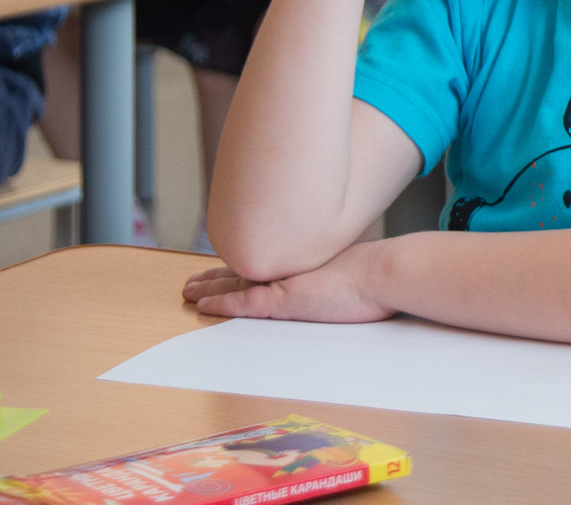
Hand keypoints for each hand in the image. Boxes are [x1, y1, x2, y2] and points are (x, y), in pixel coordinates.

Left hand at [183, 245, 394, 322]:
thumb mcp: (354, 273)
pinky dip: (220, 306)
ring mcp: (283, 285)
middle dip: (215, 277)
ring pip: (234, 286)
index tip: (224, 266)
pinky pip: (240, 304)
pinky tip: (202, 307)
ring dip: (208, 290)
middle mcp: (288, 270)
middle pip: (242, 272)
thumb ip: (339, 277)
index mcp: (303, 265)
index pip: (264, 263)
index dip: (241, 266)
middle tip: (193, 281)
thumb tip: (345, 280)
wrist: (383, 274)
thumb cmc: (378, 278)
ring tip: (188, 292)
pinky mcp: (280, 301)